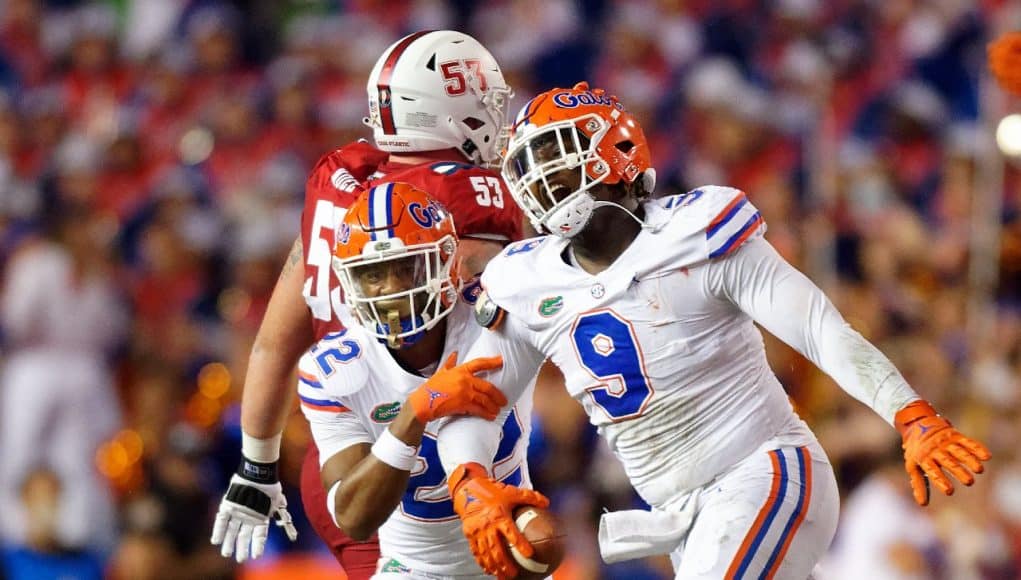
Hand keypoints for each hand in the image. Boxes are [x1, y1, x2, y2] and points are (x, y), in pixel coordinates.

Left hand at [211, 460, 297, 561]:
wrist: (258, 473)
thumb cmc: (269, 488)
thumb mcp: (279, 504)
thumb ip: (285, 520)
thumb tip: (294, 537)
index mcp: (260, 518)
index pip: (259, 535)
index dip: (258, 545)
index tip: (256, 556)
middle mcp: (248, 518)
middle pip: (244, 536)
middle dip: (242, 547)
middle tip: (240, 559)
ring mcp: (237, 513)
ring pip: (232, 531)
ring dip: (229, 542)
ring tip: (226, 553)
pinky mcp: (227, 506)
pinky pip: (221, 520)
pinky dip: (219, 530)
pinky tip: (216, 540)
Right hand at [407, 352, 506, 422]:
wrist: (423, 403)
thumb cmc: (431, 388)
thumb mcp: (441, 372)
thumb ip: (450, 363)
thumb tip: (454, 354)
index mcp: (460, 370)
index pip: (479, 363)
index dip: (492, 362)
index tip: (501, 360)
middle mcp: (464, 380)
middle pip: (487, 386)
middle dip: (498, 395)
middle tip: (503, 400)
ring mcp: (464, 392)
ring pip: (485, 399)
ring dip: (493, 406)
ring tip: (497, 410)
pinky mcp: (463, 404)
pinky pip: (479, 409)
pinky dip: (486, 414)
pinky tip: (490, 416)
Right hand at [449, 462, 549, 578]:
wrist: (468, 489)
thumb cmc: (493, 491)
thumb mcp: (511, 492)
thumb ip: (529, 497)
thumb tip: (547, 502)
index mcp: (499, 515)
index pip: (511, 532)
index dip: (520, 543)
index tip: (530, 554)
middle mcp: (487, 525)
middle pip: (496, 549)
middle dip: (505, 563)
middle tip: (513, 573)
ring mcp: (477, 531)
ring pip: (486, 553)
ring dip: (494, 566)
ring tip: (502, 575)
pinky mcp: (469, 534)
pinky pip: (476, 551)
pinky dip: (482, 562)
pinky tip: (488, 570)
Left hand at [895, 400, 991, 505]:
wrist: (918, 424)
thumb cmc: (917, 450)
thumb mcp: (913, 465)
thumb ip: (919, 484)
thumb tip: (923, 504)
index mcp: (924, 457)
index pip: (932, 470)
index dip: (940, 480)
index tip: (949, 491)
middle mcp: (936, 449)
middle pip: (948, 462)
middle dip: (958, 471)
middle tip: (969, 482)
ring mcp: (946, 442)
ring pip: (959, 452)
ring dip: (970, 460)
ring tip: (979, 470)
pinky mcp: (955, 435)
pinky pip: (967, 442)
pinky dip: (977, 448)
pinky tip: (987, 456)